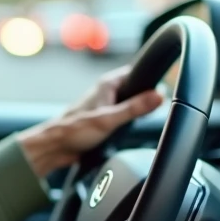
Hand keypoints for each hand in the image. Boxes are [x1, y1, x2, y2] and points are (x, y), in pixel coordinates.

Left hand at [17, 65, 163, 177]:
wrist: (54, 148)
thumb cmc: (73, 131)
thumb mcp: (109, 119)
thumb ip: (134, 108)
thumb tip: (158, 96)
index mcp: (107, 84)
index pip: (137, 72)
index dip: (152, 79)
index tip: (165, 88)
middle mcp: (106, 92)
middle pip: (136, 90)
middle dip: (146, 100)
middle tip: (155, 110)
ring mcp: (105, 106)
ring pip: (130, 105)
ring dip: (137, 113)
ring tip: (142, 122)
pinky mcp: (103, 120)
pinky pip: (123, 118)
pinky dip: (129, 124)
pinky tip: (129, 132)